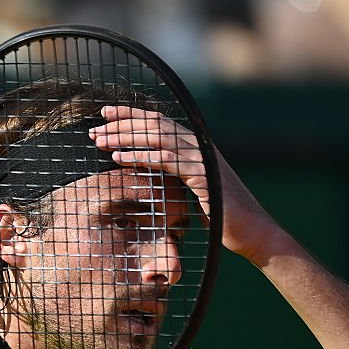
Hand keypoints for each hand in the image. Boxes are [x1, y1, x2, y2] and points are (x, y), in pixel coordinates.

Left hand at [91, 106, 282, 264]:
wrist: (253, 232)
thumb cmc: (224, 218)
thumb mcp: (197, 191)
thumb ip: (180, 177)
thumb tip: (158, 176)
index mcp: (197, 145)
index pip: (160, 123)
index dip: (132, 116)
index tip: (107, 115)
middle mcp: (200, 144)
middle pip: (155, 124)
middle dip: (122, 124)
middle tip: (95, 128)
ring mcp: (202, 157)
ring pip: (156, 138)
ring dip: (124, 138)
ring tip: (99, 141)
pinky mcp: (201, 174)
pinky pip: (164, 160)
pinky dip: (139, 157)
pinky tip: (119, 158)